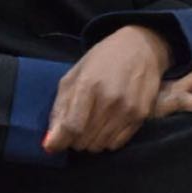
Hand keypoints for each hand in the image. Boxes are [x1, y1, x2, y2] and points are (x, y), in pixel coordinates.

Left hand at [43, 25, 171, 154]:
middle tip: (76, 126)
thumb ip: (60, 106)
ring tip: (92, 123)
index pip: (71, 127)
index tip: (53, 144)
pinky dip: (107, 140)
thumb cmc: (104, 58)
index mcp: (89, 84)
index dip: (59, 141)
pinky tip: (108, 124)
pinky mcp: (141, 116)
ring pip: (99, 146)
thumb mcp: (76, 74)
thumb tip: (50, 141)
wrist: (141, 47)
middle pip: (84, 140)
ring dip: (91, 140)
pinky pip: (116, 144)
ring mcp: (128, 109)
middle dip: (74, 138)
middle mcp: (110, 99)